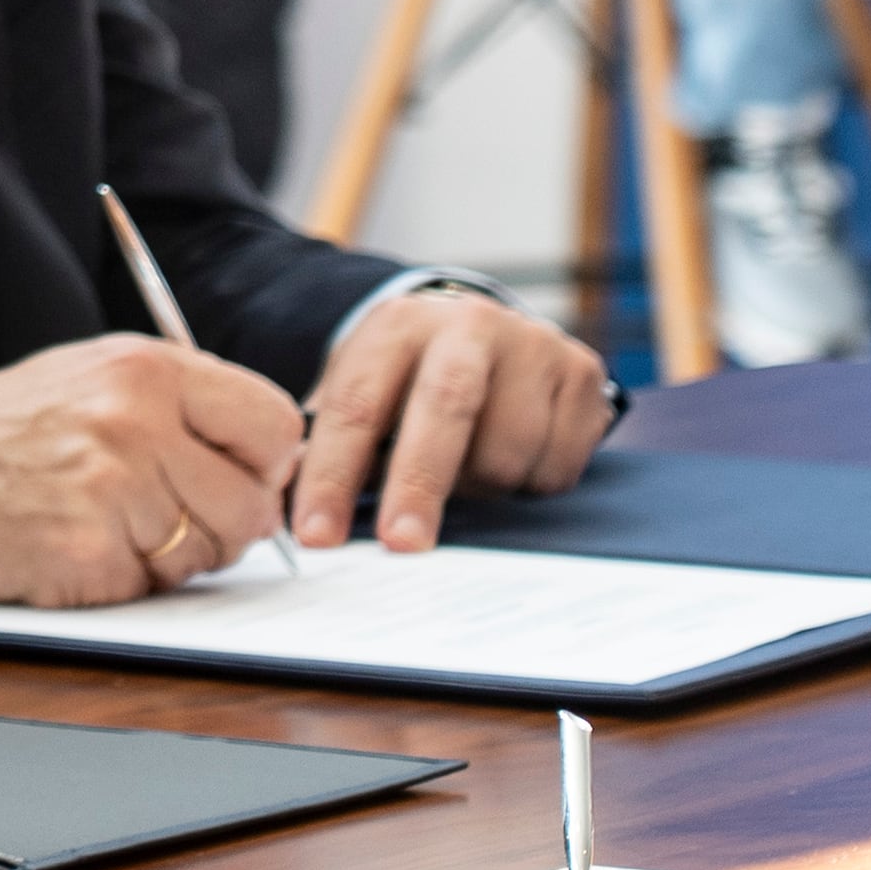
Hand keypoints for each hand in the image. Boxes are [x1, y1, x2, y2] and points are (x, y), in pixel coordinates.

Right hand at [0, 334, 306, 611]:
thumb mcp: (86, 380)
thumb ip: (178, 406)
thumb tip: (274, 459)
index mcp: (144, 366)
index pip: (277, 424)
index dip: (263, 465)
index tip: (232, 477)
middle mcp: (133, 418)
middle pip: (251, 506)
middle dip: (217, 527)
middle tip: (154, 517)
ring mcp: (108, 487)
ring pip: (205, 556)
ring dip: (164, 559)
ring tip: (97, 526)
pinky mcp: (83, 552)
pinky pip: (147, 590)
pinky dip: (113, 583)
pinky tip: (64, 549)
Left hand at [292, 289, 616, 550]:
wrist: (482, 331)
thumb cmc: (406, 377)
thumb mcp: (360, 386)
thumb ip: (329, 443)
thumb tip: (289, 514)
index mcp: (396, 326)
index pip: (357, 406)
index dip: (334, 475)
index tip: (317, 535)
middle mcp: (468, 325)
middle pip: (444, 409)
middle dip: (418, 485)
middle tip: (400, 545)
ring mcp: (534, 345)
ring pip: (506, 451)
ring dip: (478, 489)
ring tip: (463, 473)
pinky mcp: (582, 374)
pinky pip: (556, 465)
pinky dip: (528, 484)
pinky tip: (513, 460)